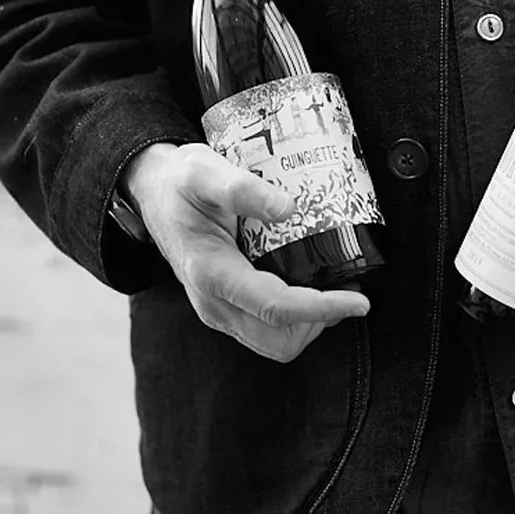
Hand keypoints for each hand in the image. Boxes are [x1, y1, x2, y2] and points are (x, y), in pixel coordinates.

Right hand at [121, 142, 369, 361]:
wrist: (154, 194)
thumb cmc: (180, 182)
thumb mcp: (204, 171)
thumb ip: (241, 187)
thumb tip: (287, 207)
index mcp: (211, 272)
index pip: (276, 308)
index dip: (323, 308)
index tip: (360, 300)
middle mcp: (212, 302)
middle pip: (280, 340)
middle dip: (320, 321)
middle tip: (347, 287)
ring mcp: (217, 310)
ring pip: (276, 342)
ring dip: (310, 323)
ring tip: (332, 285)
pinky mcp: (225, 309)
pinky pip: (267, 331)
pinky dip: (296, 318)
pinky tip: (310, 284)